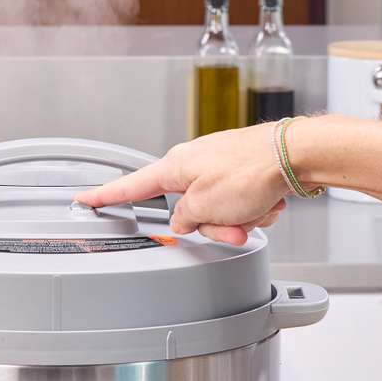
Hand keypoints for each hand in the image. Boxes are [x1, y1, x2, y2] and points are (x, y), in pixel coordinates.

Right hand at [77, 124, 289, 245]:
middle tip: (234, 226)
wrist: (296, 155)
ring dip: (240, 220)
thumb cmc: (252, 170)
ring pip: (219, 212)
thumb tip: (184, 221)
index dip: (107, 196)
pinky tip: (269, 202)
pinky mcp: (245, 172)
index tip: (85, 199)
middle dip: (216, 226)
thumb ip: (186, 218)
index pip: (132, 186)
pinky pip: (241, 205)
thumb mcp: (206, 205)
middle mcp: (196, 163)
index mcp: (177, 165)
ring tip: (259, 210)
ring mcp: (221, 167)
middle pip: (190, 211)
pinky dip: (256, 209)